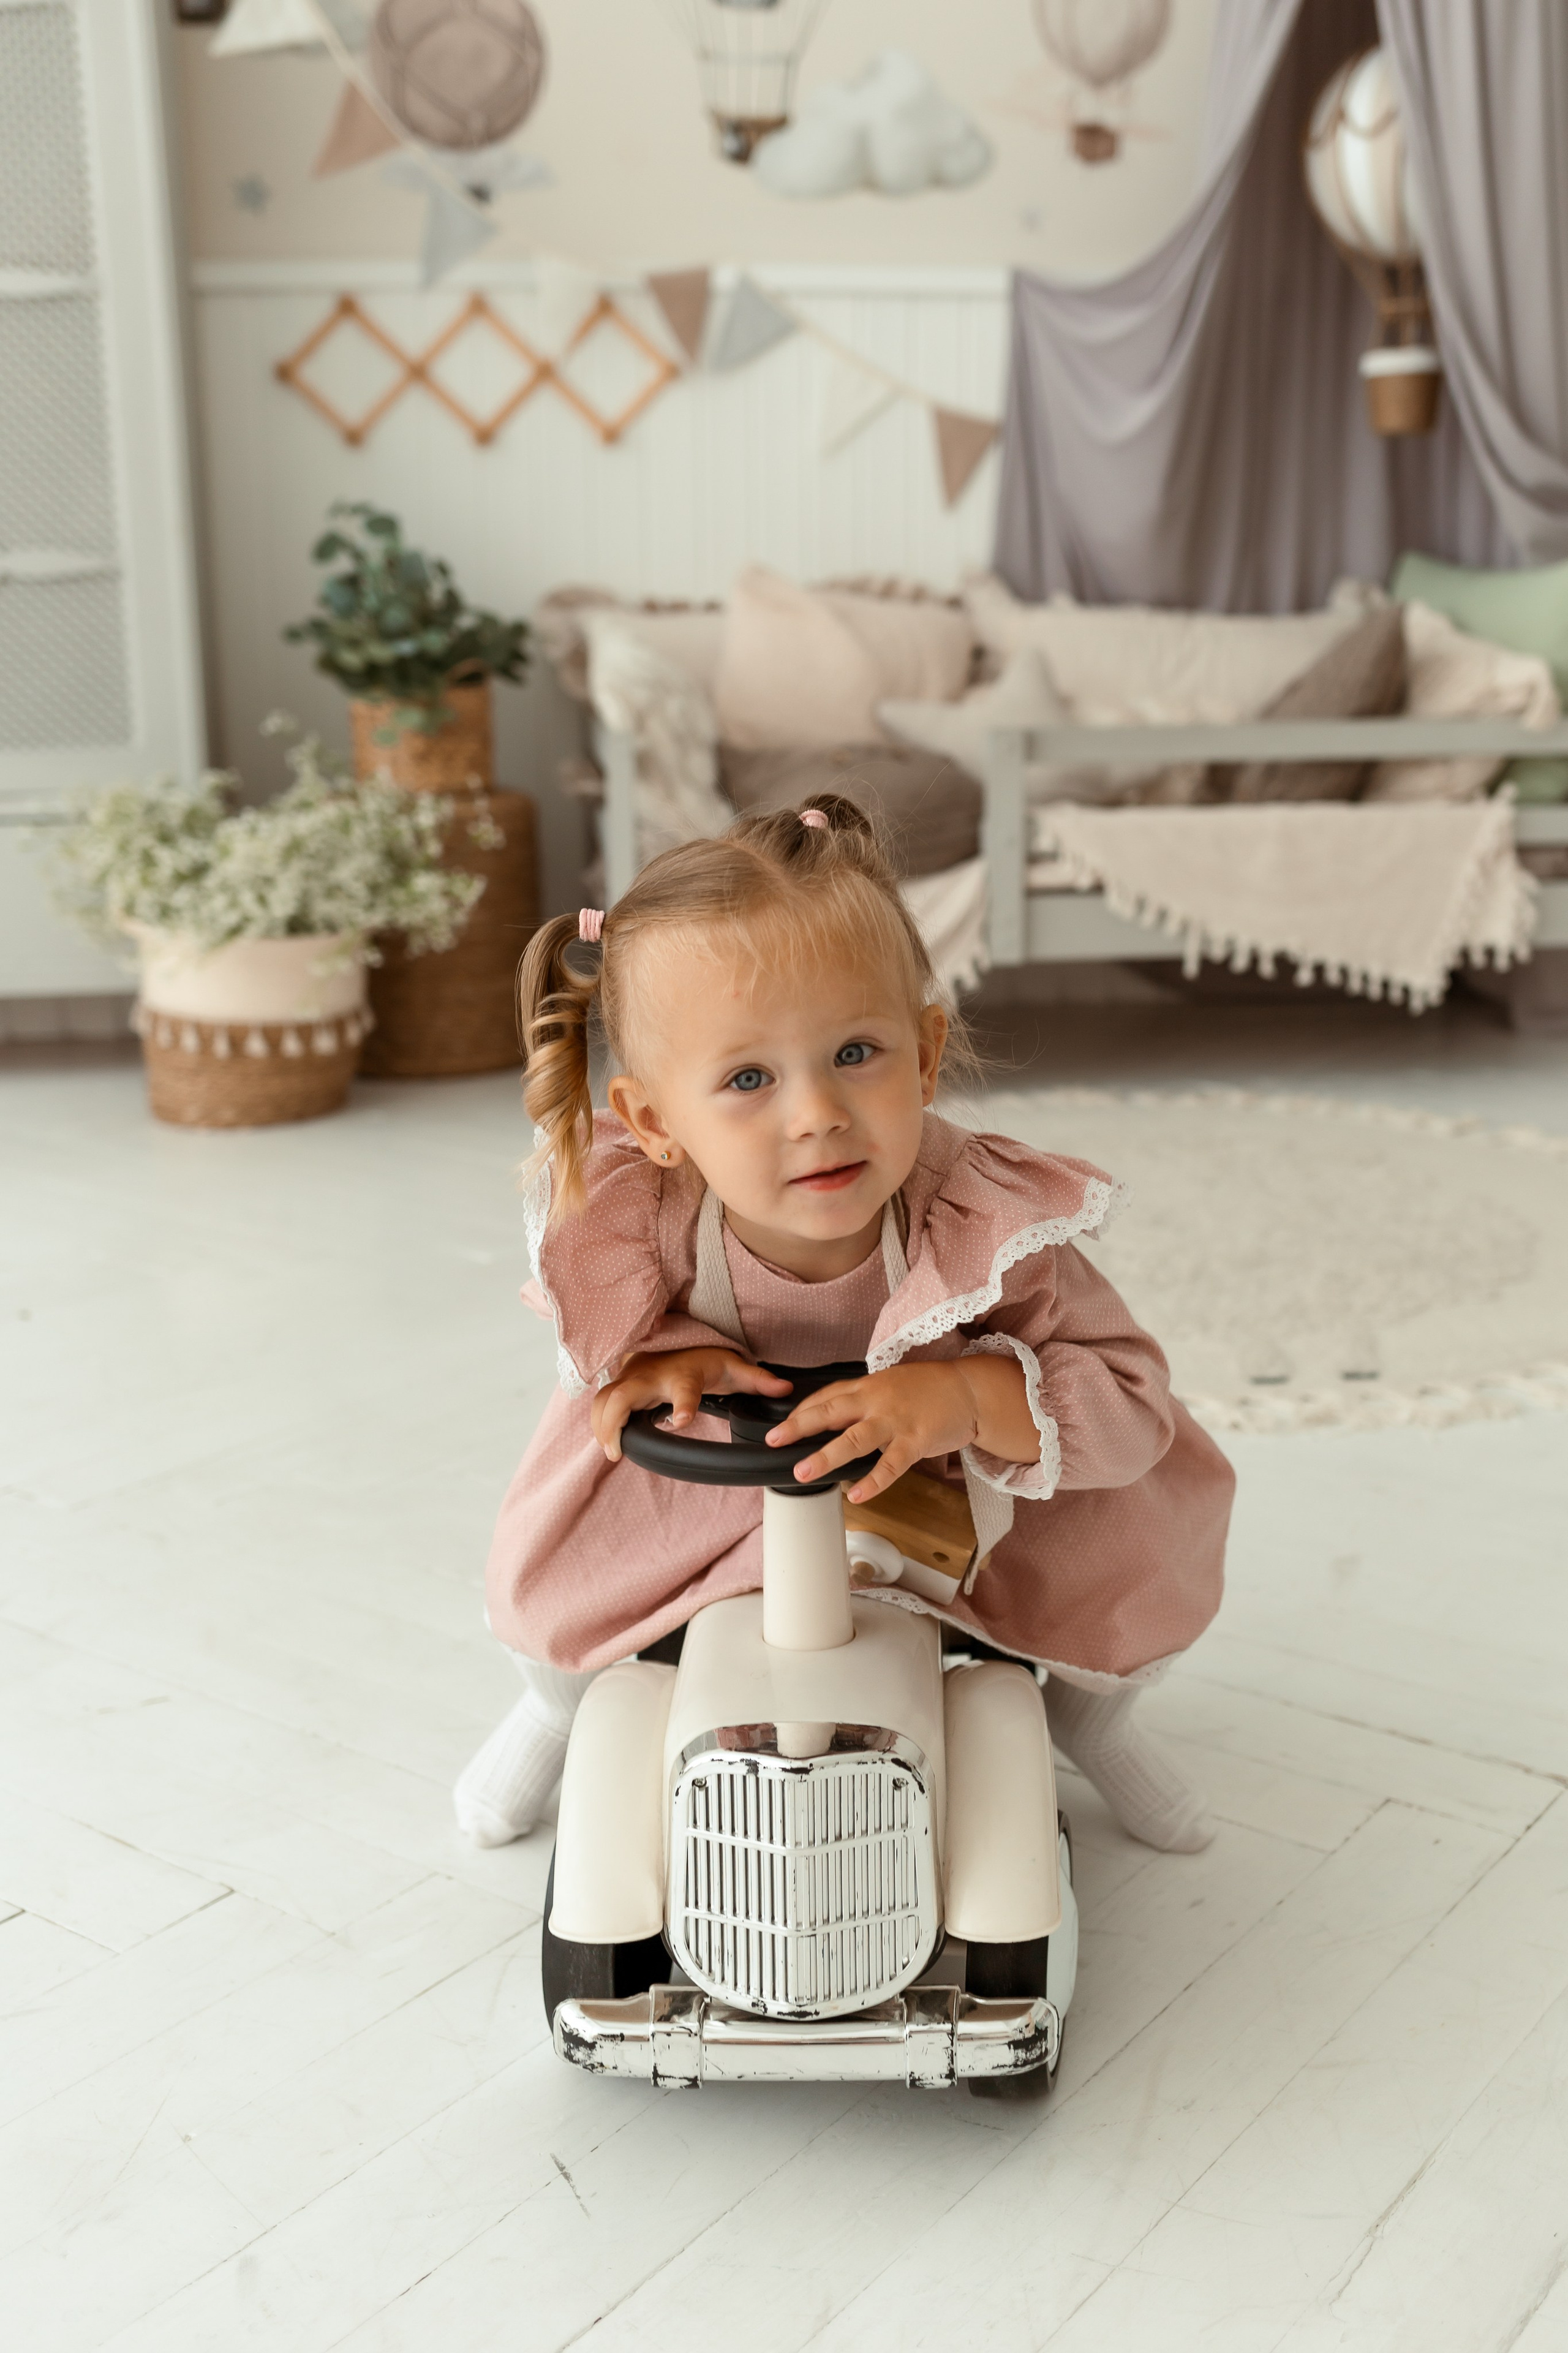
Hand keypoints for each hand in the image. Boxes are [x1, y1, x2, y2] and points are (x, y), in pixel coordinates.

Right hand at [591, 1348, 791, 1462]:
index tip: (682, 1421)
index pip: (684, 1391)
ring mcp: (633, 1379)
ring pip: (605, 1399)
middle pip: (625, 1395)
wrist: (680, 1340)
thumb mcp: (734, 1368)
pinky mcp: (621, 1384)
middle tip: (617, 1451)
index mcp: (684, 1376)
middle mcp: (654, 1377)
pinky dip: (597, 1422)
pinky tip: (605, 1444)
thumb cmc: (705, 1359)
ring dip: (602, 1425)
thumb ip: (758, 1381)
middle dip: (616, 1421)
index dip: (683, 1405)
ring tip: (611, 1452)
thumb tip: (785, 1390)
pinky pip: (601, 1402)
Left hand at [763, 1362, 994, 1503]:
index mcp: (868, 1386)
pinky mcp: (915, 1441)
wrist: (970, 1390)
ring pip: (854, 1439)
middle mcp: (876, 1401)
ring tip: (803, 1473)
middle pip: (830, 1411)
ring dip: (827, 1456)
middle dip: (799, 1426)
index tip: (781, 1426)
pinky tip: (857, 1495)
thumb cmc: (930, 1389)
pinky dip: (873, 1481)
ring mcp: (895, 1421)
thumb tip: (834, 1417)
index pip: (826, 1396)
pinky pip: (890, 1465)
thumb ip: (864, 1400)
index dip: (801, 1411)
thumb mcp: (891, 1385)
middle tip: (775, 1440)